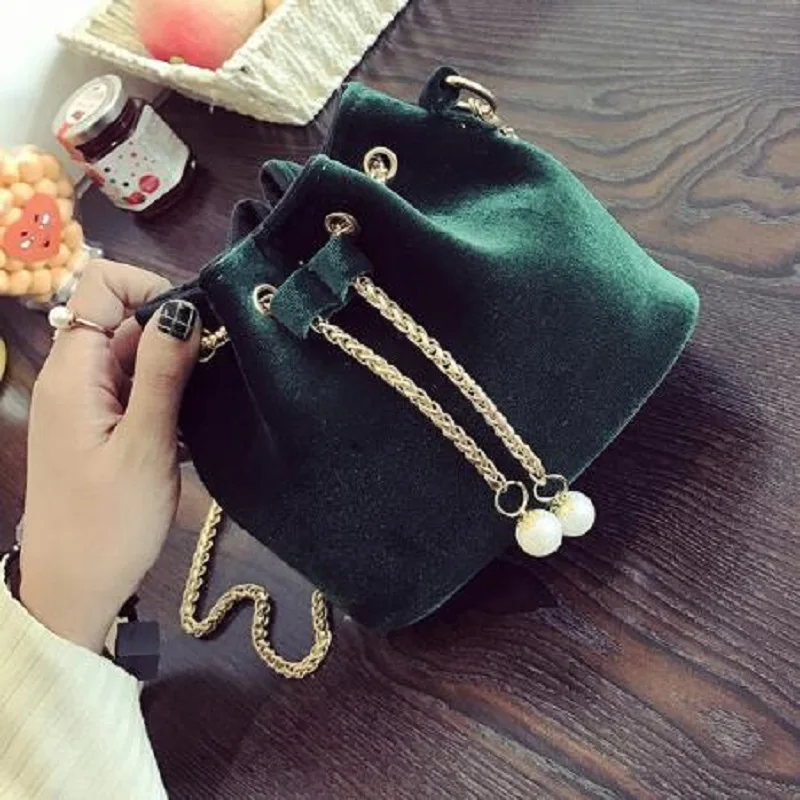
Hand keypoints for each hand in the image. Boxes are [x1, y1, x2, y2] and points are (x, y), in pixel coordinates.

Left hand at [20, 260, 199, 652]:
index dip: (150, 288)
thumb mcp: (145, 446)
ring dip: (174, 370)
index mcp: (73, 373)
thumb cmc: (109, 523)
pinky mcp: (98, 427)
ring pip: (134, 357)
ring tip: (207, 404)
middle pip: (124, 321)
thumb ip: (162, 373)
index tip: (197, 325)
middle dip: (174, 334)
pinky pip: (133, 389)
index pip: (101, 286)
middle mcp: (72, 378)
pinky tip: (191, 425)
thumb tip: (183, 307)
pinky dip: (165, 396)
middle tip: (216, 372)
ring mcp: (84, 403)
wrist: (74, 589)